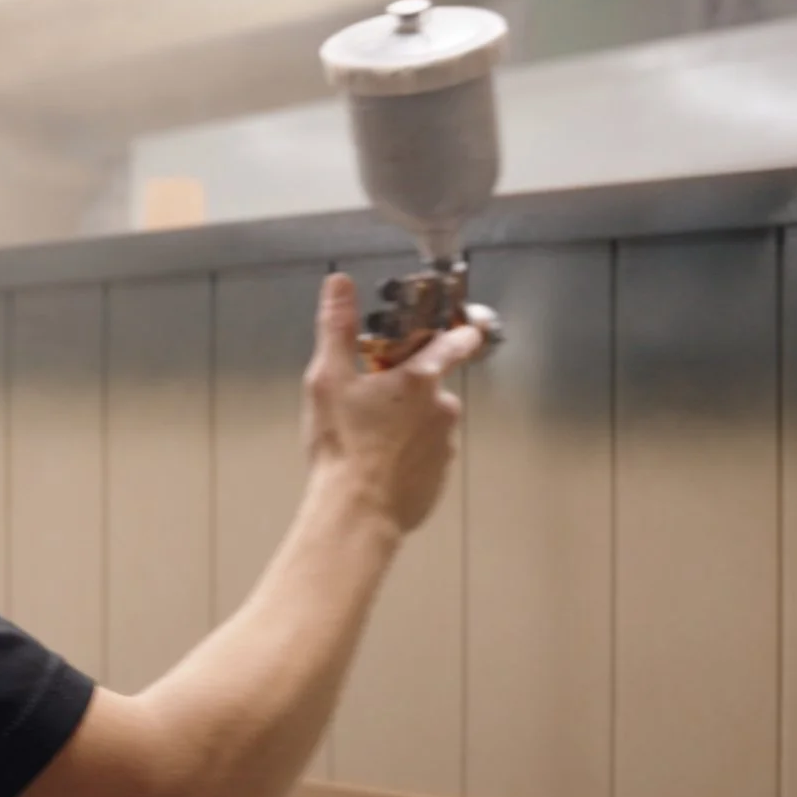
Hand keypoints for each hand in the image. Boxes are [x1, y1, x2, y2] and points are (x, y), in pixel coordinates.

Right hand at [300, 272, 481, 534]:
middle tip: (371, 402)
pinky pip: (425, 457)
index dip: (460, 334)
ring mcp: (444, 446)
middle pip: (432, 388)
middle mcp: (442, 410)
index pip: (454, 344)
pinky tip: (378, 466)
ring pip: (428, 424)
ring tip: (369, 440)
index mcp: (420, 379)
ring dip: (406, 426)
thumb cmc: (343, 446)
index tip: (468, 329)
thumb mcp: (329, 378)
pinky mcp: (439, 478)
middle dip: (408, 391)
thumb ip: (337, 327)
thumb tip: (339, 284)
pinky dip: (406, 457)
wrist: (356, 512)